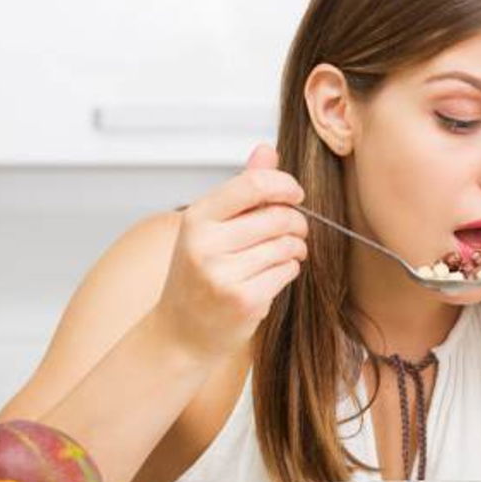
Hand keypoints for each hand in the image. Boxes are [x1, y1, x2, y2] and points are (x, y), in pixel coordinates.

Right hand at [154, 143, 307, 360]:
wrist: (183, 332)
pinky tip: (274, 275)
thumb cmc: (199, 276)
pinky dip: (289, 270)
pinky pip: (287, 271)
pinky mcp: (244, 300)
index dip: (285, 185)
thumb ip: (243, 189)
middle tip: (295, 231)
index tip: (295, 194)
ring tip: (285, 254)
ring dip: (295, 248)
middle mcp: (206, 244)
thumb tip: (267, 149)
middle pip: (278, 216)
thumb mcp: (211, 227)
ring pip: (287, 245)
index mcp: (197, 218)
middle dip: (297, 222)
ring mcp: (224, 274)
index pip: (253, 184)